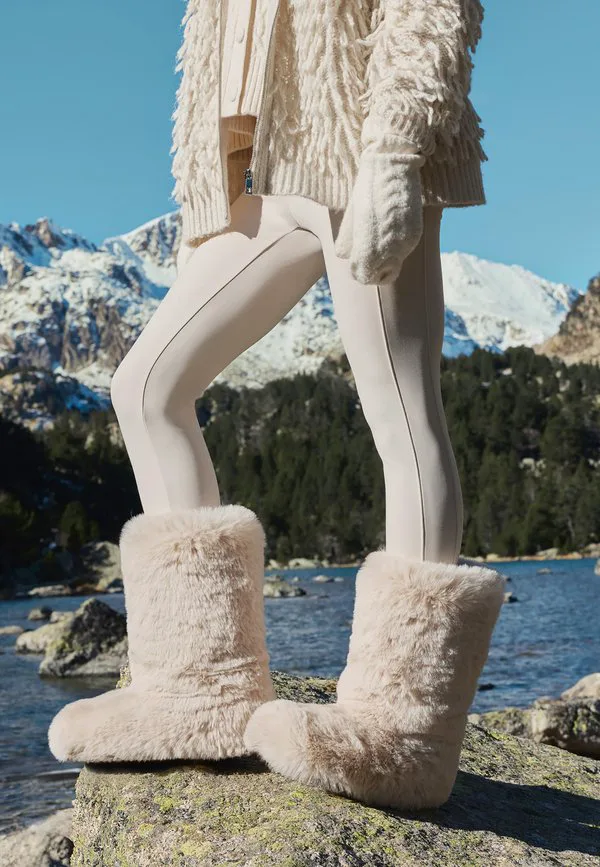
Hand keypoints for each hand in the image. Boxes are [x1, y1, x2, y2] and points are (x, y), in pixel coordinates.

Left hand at [334, 145, 425, 284]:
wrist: (393, 166)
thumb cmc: (367, 188)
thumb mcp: (352, 216)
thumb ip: (348, 240)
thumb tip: (344, 256)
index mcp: (370, 246)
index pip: (364, 275)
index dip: (359, 272)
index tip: (356, 264)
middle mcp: (389, 249)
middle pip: (380, 275)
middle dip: (372, 269)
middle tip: (366, 257)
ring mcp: (405, 242)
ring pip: (393, 264)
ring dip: (385, 259)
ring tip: (378, 240)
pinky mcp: (416, 233)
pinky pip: (404, 251)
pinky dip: (396, 247)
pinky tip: (390, 232)